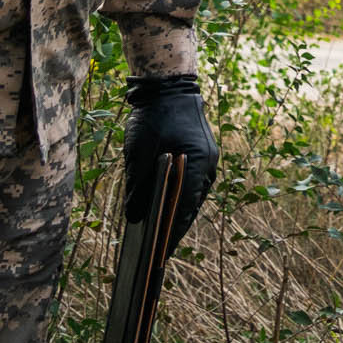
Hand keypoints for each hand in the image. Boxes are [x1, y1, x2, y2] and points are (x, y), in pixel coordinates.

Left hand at [123, 73, 218, 246]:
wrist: (170, 87)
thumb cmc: (153, 119)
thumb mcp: (138, 154)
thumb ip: (137, 186)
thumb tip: (134, 217)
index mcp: (196, 165)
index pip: (184, 209)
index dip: (171, 234)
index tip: (161, 255)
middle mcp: (207, 165)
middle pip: (192, 205)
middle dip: (175, 227)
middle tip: (159, 250)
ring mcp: (208, 158)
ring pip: (194, 194)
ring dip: (179, 211)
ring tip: (161, 232)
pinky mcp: (203, 152)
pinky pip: (193, 182)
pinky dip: (180, 195)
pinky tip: (166, 205)